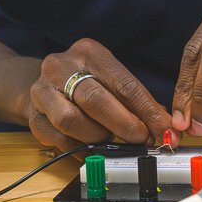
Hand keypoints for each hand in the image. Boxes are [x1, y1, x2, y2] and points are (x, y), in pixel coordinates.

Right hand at [27, 39, 173, 148]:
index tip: (164, 129)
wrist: (45, 85)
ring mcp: (42, 90)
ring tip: (110, 139)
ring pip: (71, 120)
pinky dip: (81, 149)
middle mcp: (61, 66)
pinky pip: (59, 139)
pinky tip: (93, 149)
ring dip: (98, 136)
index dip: (147, 110)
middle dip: (124, 124)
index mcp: (88, 52)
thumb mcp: (112, 81)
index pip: (123, 83)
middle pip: (95, 99)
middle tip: (143, 140)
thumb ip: (138, 102)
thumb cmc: (88, 83)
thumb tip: (168, 128)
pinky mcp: (33, 116)